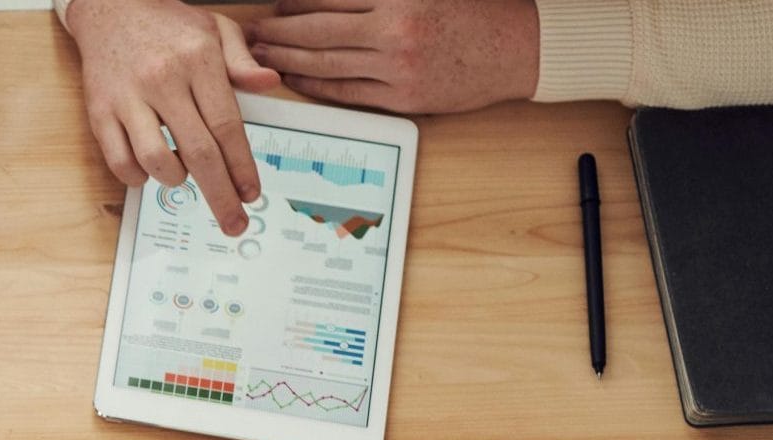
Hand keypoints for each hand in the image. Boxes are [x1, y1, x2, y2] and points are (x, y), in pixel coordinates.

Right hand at [63, 0, 278, 234]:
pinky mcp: (100, 112)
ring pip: (157, 161)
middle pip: (199, 152)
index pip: (227, 125)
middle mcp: (163, 80)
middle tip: (233, 221)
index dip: (242, 166)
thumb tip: (270, 85)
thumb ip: (242, 62)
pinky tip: (148, 170)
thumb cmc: (166, 24)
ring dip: (176, 180)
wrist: (110, 7)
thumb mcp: (214, 30)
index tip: (251, 193)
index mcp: (197, 60)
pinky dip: (138, 177)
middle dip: (220, 194)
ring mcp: (128, 98)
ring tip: (183, 175)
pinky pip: (119, 161)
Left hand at [245, 0, 539, 113]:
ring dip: (287, 62)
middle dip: (278, 34)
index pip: (329, 0)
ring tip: (261, 58)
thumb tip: (329, 0)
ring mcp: (397, 69)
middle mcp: (395, 32)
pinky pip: (346, 93)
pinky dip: (316, 86)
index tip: (274, 6)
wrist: (520, 47)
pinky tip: (296, 81)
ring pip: (326, 65)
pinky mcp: (403, 97)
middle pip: (318, 33)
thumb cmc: (478, 11)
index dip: (295, 4)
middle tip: (252, 34)